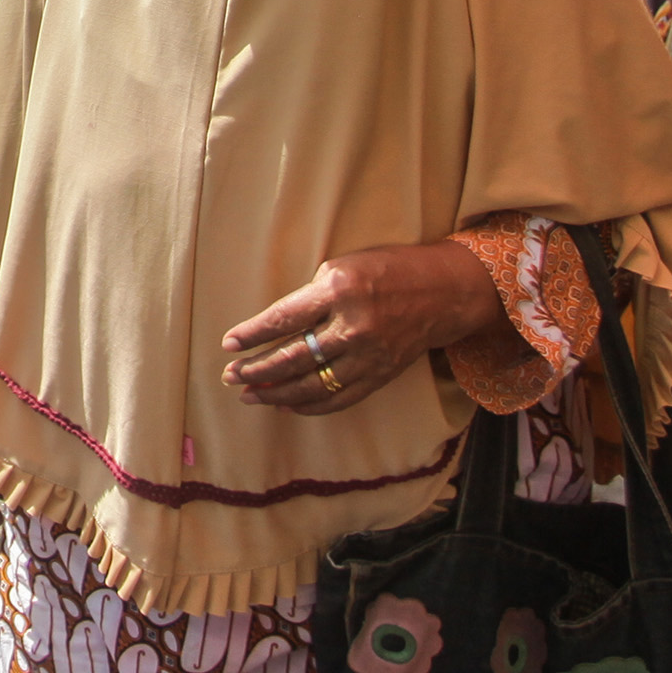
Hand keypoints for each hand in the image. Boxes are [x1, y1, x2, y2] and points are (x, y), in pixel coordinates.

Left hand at [221, 241, 506, 415]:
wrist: (442, 293)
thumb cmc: (387, 271)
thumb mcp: (343, 267)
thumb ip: (311, 297)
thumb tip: (275, 329)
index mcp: (339, 291)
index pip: (284, 319)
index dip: (252, 334)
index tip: (229, 344)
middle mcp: (353, 327)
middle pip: (293, 357)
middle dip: (256, 369)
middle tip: (231, 375)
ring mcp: (368, 356)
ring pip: (312, 385)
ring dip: (275, 393)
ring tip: (250, 395)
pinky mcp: (380, 375)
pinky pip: (338, 398)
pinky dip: (309, 405)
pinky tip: (286, 404)